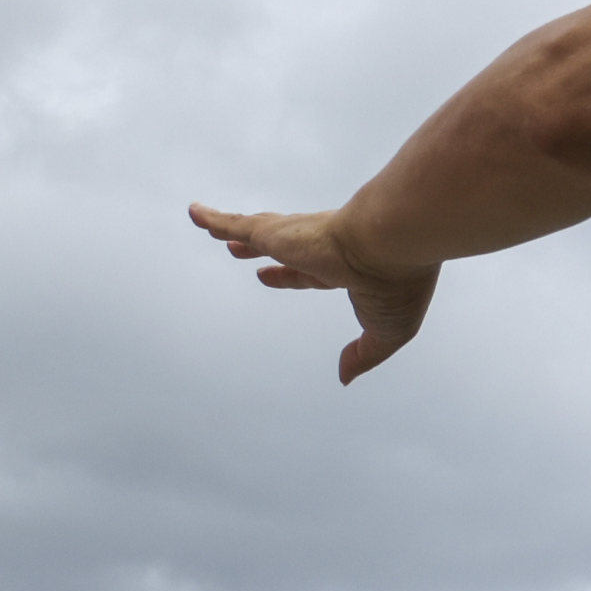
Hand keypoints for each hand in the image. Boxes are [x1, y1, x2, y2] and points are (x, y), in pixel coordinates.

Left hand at [185, 201, 440, 382]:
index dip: (286, 276)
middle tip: (238, 249)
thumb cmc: (397, 282)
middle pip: (279, 247)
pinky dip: (213, 219)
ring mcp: (295, 236)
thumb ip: (365, 354)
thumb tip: (344, 376)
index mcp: (344, 267)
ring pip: (254, 230)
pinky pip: (235, 224)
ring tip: (211, 227)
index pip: (307, 273)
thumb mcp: (387, 330)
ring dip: (232, 229)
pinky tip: (194, 214)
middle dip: (258, 246)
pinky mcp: (276, 232)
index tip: (265, 275)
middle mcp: (318, 246)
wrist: (393, 242)